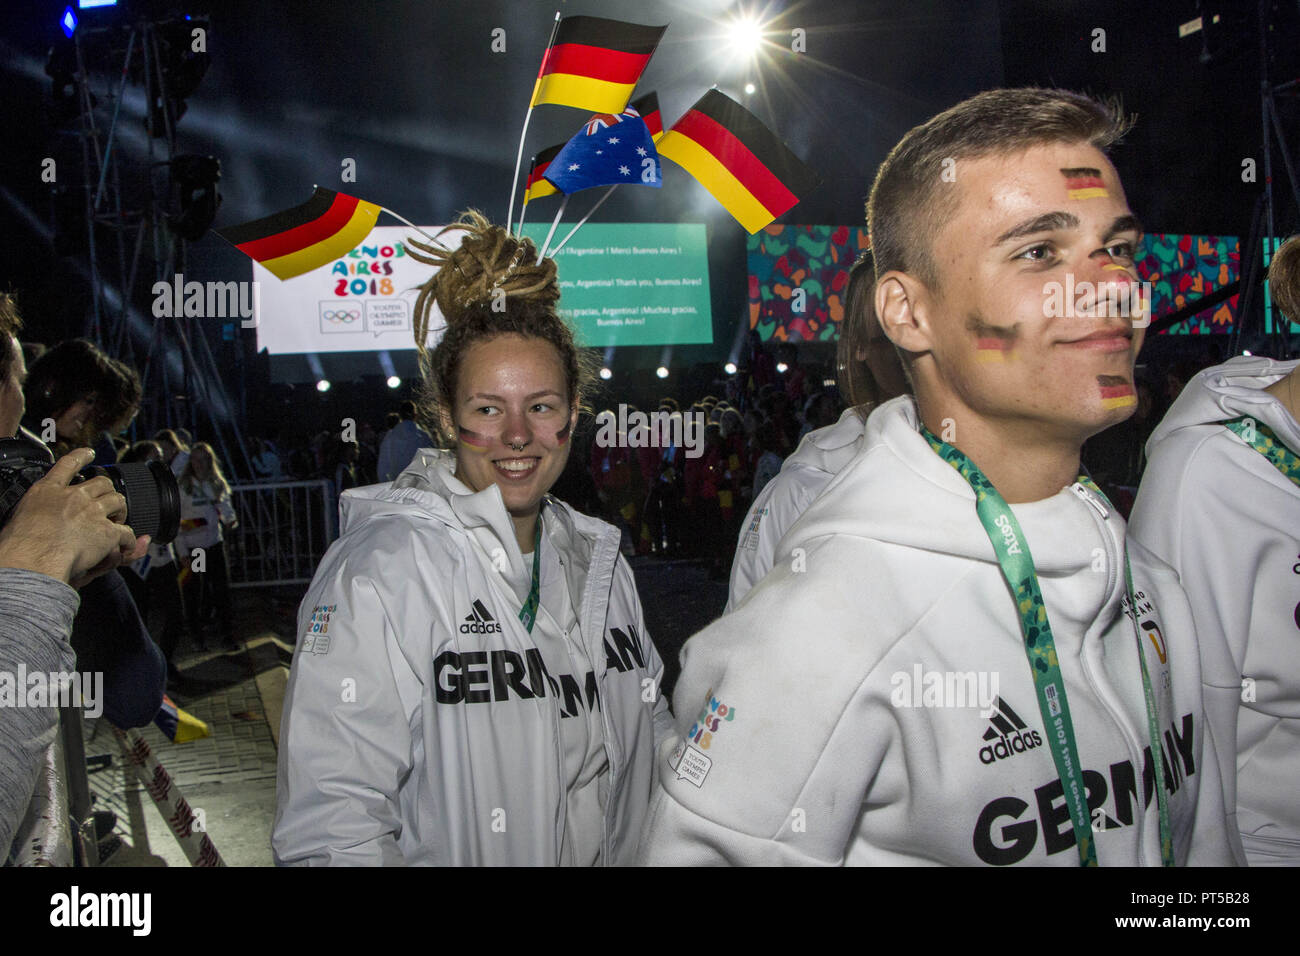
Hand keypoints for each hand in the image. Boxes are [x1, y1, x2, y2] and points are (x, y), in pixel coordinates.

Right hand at [0, 448, 147, 584]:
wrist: (32, 559)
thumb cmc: (19, 544)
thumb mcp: (17, 517)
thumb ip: (32, 510)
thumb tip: (32, 517)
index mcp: (48, 491)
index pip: (67, 465)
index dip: (81, 457)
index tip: (89, 453)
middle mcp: (73, 497)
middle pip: (101, 483)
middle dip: (107, 491)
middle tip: (107, 502)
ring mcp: (92, 512)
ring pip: (117, 501)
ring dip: (120, 511)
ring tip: (117, 520)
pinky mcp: (107, 531)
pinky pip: (126, 532)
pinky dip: (128, 540)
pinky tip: (124, 546)